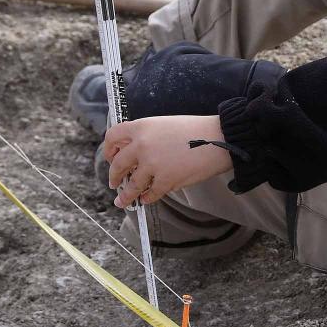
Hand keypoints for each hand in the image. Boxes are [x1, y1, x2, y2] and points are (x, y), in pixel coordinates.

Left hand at [103, 115, 232, 208]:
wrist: (219, 138)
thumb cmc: (195, 130)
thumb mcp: (164, 124)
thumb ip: (146, 136)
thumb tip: (132, 154)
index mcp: (142, 127)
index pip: (112, 137)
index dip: (108, 149)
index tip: (110, 158)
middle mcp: (142, 145)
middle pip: (117, 164)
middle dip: (114, 176)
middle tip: (114, 182)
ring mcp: (152, 164)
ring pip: (131, 185)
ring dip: (125, 196)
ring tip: (122, 201)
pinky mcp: (165, 180)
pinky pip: (149, 194)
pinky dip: (147, 198)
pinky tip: (147, 199)